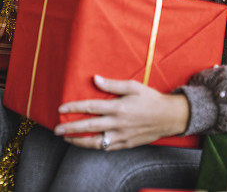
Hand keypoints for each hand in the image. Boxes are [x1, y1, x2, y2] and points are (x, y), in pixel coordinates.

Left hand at [54, 75, 189, 149]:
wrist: (170, 117)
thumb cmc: (150, 99)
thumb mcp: (132, 86)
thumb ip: (112, 84)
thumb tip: (94, 78)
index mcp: (118, 107)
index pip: (90, 108)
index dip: (74, 108)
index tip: (61, 108)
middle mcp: (118, 123)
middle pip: (89, 127)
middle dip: (70, 128)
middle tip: (56, 129)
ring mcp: (122, 136)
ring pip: (96, 142)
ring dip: (79, 141)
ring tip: (67, 138)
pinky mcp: (127, 144)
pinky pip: (107, 148)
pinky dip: (94, 147)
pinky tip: (85, 144)